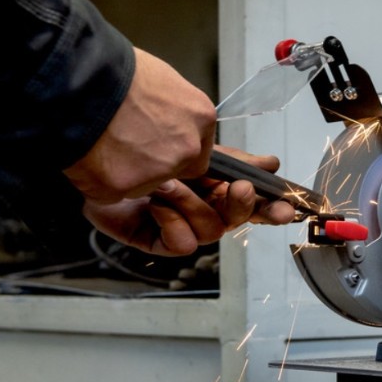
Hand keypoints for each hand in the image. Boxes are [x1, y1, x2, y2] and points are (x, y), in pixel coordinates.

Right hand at [63, 47, 214, 203]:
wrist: (79, 80)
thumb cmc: (116, 70)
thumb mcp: (160, 78)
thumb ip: (173, 108)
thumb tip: (165, 117)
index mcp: (201, 117)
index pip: (198, 151)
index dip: (174, 149)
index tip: (155, 143)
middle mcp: (187, 147)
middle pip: (174, 171)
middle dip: (151, 164)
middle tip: (124, 144)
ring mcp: (157, 171)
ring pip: (142, 184)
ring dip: (125, 173)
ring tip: (101, 144)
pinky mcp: (122, 187)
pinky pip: (109, 191)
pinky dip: (96, 180)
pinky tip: (86, 155)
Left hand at [82, 148, 295, 255]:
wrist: (95, 140)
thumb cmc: (139, 138)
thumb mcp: (195, 143)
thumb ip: (234, 158)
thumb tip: (271, 165)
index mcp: (211, 183)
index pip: (249, 199)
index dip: (269, 206)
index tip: (287, 207)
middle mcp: (198, 205)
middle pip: (235, 219)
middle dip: (241, 205)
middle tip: (238, 188)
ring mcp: (176, 223)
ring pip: (210, 230)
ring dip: (193, 204)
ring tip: (170, 183)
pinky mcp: (154, 239)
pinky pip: (181, 244)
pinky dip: (172, 221)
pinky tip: (156, 203)